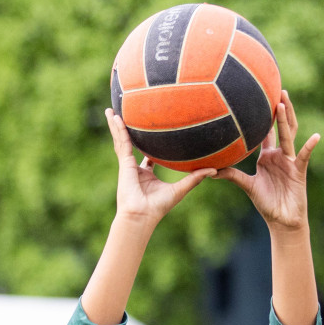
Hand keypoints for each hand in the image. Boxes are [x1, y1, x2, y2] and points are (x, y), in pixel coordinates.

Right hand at [106, 109, 214, 227]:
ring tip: (109, 109)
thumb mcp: (180, 189)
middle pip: (130, 143)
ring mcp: (127, 165)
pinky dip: (118, 130)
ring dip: (115, 125)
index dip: (147, 145)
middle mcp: (134, 168)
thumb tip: (214, 170)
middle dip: (125, 130)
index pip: (146, 156)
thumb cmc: (158, 207)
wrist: (142, 215)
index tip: (151, 133)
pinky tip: (114, 116)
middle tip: (122, 115)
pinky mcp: (124, 163)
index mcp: (145, 174)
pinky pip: (121, 142)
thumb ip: (195, 178)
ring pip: (121, 139)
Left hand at [216, 90, 318, 231]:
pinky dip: (309, 146)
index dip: (263, 115)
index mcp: (267, 156)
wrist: (281, 220)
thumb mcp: (247, 186)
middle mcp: (280, 154)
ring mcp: (290, 161)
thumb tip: (210, 171)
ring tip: (284, 101)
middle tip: (276, 88)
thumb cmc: (266, 203)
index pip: (266, 131)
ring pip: (289, 134)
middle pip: (280, 126)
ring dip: (287, 118)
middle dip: (279, 108)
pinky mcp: (299, 171)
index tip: (259, 96)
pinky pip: (304, 156)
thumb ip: (231, 175)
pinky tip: (316, 136)